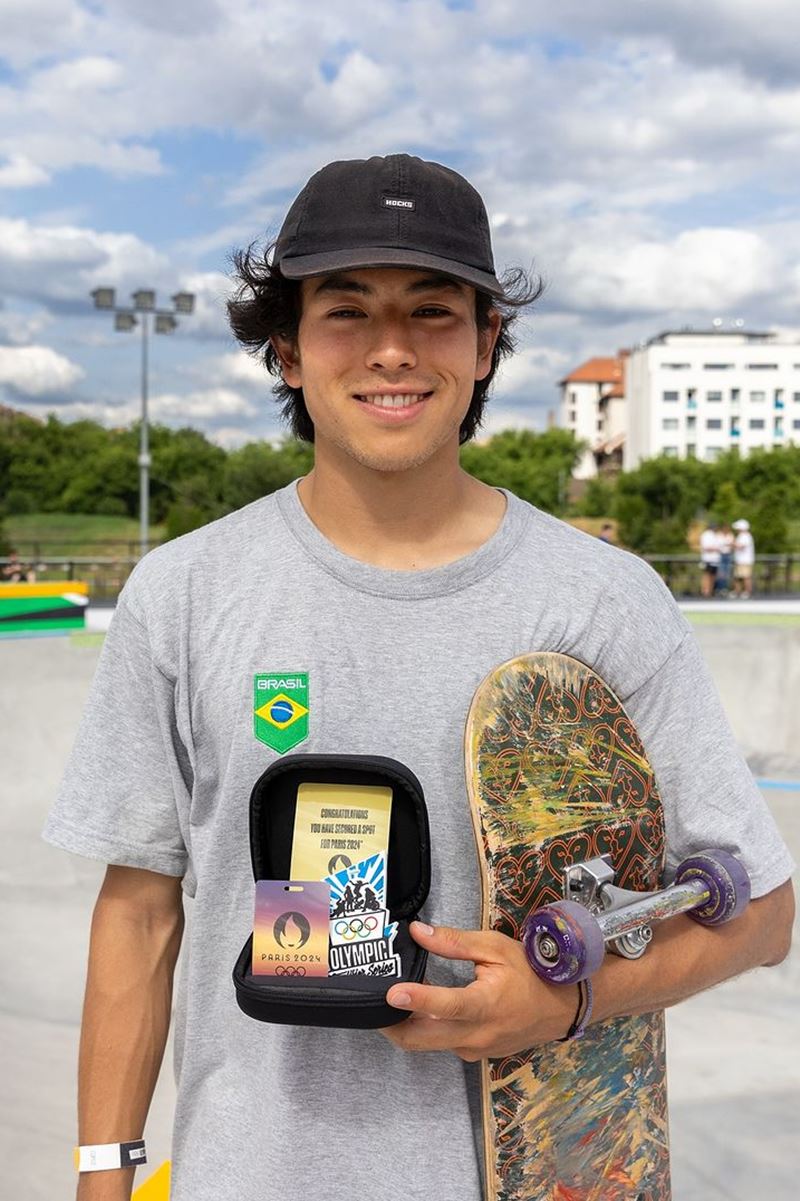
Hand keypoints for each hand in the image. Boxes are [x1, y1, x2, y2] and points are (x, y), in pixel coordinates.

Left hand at [381, 921, 577, 1059]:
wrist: (560, 1009)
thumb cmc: (530, 974)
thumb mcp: (495, 947)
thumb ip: (454, 942)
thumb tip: (418, 932)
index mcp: (485, 1005)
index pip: (446, 1006)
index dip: (418, 1000)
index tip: (392, 992)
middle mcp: (477, 1035)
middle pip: (422, 1039)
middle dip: (391, 1025)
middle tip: (371, 1005)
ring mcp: (474, 1049)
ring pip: (428, 1044)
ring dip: (407, 1026)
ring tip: (393, 1001)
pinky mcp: (473, 1054)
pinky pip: (442, 1043)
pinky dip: (427, 1028)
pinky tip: (423, 1008)